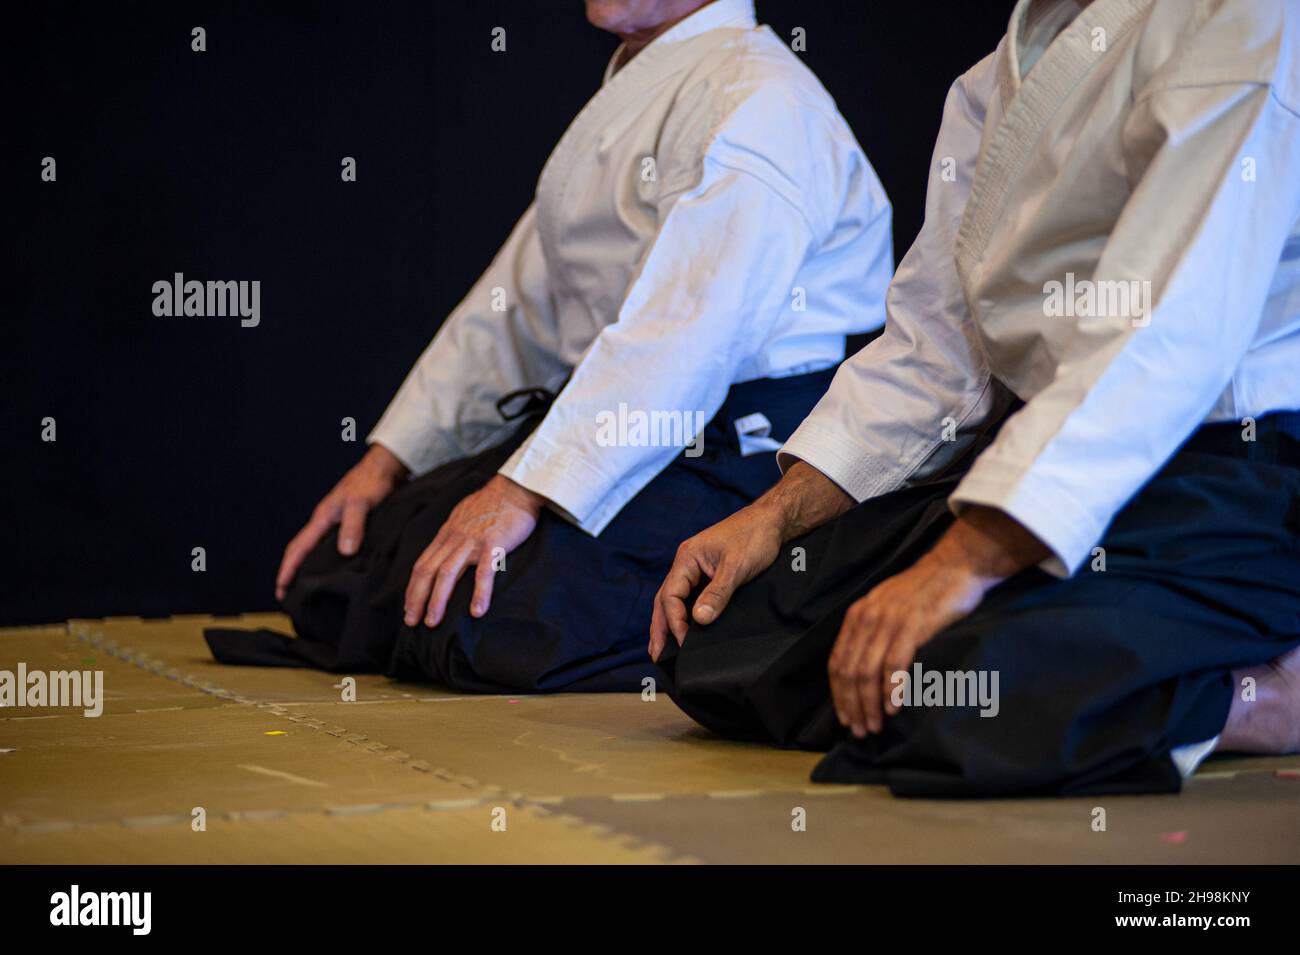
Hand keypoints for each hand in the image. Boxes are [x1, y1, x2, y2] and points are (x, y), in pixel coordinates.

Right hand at [276, 444, 407, 599]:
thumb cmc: (372, 482)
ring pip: (316, 550)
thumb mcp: (362, 503)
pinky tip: (336, 573)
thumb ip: (353, 525)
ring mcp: (336, 524)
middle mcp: (326, 523)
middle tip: (288, 597)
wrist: (386, 467)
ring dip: (309, 569)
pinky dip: (328, 562)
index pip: (298, 548)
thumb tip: (344, 551)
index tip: (280, 590)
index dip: (288, 570)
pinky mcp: (350, 525)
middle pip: (302, 551)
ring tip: (309, 591)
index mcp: (322, 518)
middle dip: (292, 573)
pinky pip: (332, 547)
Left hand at [403, 474, 544, 627]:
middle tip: (412, 622)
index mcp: (446, 534)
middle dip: (417, 599)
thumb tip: (444, 553)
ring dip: (437, 600)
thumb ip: (453, 537)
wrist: (516, 488)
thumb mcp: (463, 519)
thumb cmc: (493, 505)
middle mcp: (454, 538)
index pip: (422, 565)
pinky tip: (477, 612)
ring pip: (447, 573)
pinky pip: (483, 572)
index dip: (412, 589)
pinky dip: (479, 593)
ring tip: (433, 622)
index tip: (409, 609)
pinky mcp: (493, 543)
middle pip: (428, 571)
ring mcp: (473, 541)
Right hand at [649, 503, 783, 661]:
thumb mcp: (736, 567)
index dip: (675, 622)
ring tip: (663, 648)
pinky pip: (689, 596)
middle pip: (665, 599)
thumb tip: (699, 620)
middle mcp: (686, 563)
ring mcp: (696, 568)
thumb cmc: (754, 537)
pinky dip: (683, 614)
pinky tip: (685, 627)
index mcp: (686, 559)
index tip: (684, 644)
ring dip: (668, 622)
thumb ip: (717, 594)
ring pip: (675, 599)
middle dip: (660, 627)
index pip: (670, 596)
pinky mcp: (708, 573)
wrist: (772, 521)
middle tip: (656, 655)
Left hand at [827, 505, 1048, 737]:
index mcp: (857, 615)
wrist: (955, 566)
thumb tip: (864, 674)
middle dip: (852, 705)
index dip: (839, 694)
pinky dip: (891, 689)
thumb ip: (873, 634)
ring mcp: (889, 620)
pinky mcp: (913, 624)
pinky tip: (893, 708)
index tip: (846, 718)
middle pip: (849, 670)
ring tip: (875, 726)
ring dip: (869, 704)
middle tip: (860, 731)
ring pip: (868, 671)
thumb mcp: (887, 608)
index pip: (837, 661)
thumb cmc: (924, 592)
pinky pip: (894, 663)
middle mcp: (867, 617)